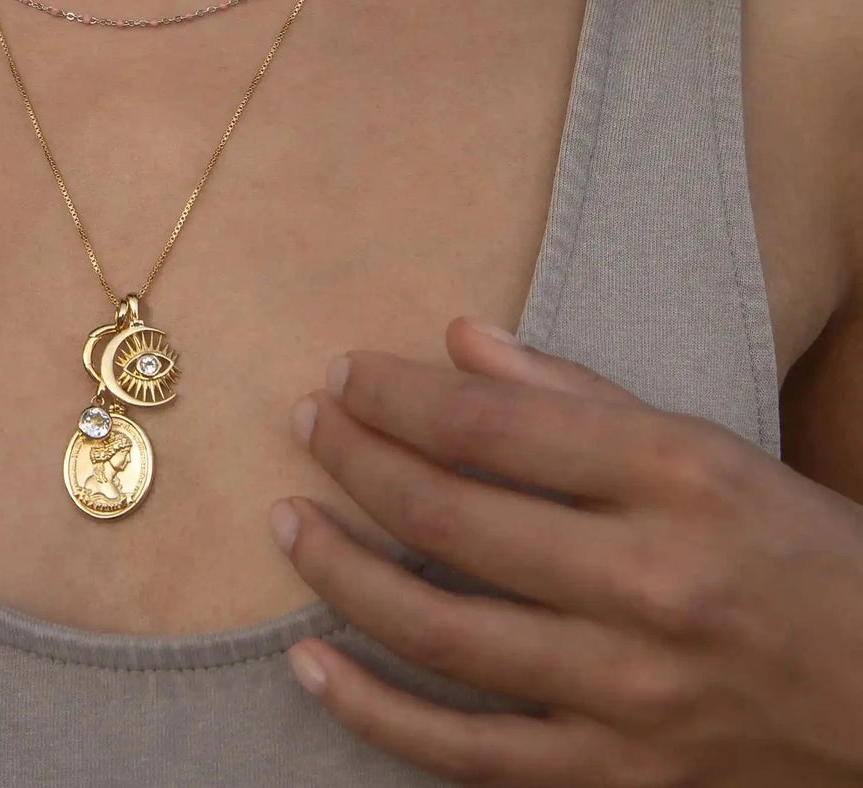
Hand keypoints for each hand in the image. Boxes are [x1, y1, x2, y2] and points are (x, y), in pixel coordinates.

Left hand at [269, 316, 862, 786]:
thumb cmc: (795, 549)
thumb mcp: (708, 447)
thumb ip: (577, 391)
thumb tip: (458, 339)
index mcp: (675, 477)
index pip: (490, 423)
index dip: (394, 393)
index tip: (343, 373)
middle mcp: (649, 582)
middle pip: (449, 516)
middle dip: (353, 460)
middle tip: (305, 424)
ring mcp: (630, 693)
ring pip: (440, 632)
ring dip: (340, 571)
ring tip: (288, 523)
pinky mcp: (619, 779)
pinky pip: (466, 753)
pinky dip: (373, 712)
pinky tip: (308, 660)